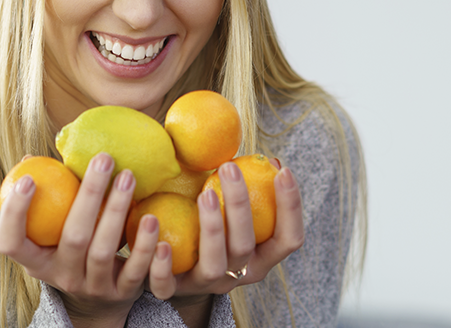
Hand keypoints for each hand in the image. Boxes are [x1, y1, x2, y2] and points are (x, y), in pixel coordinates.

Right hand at [0, 153, 160, 327]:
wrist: (100, 299)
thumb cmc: (71, 248)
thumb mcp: (53, 234)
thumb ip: (45, 198)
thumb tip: (28, 157)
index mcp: (36, 262)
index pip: (11, 243)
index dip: (14, 214)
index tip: (28, 179)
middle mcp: (62, 277)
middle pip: (72, 238)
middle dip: (89, 194)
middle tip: (104, 159)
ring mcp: (92, 288)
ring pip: (103, 252)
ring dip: (117, 211)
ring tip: (128, 177)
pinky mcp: (121, 294)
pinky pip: (135, 270)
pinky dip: (144, 245)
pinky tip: (151, 218)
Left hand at [146, 160, 304, 308]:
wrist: (175, 267)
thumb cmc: (208, 224)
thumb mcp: (230, 210)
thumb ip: (245, 188)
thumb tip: (266, 158)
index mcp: (260, 258)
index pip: (288, 239)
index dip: (290, 207)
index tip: (282, 170)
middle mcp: (237, 274)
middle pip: (246, 245)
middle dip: (240, 205)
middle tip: (229, 167)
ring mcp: (206, 285)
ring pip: (214, 264)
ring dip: (211, 228)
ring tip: (205, 194)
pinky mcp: (172, 292)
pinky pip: (167, 285)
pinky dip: (164, 265)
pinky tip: (160, 242)